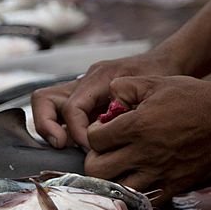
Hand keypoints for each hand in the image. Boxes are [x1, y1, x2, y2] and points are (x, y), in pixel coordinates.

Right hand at [32, 50, 183, 149]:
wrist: (167, 62)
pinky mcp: (82, 100)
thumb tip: (107, 139)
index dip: (76, 131)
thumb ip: (129, 112)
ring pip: (46, 107)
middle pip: (43, 100)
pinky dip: (63, 131)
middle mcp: (83, 81)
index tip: (90, 147)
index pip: (72, 107)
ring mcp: (79, 89)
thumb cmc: (164, 75)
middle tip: (62, 145)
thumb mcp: (152, 93)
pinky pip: (60, 115)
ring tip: (68, 147)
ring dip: (51, 129)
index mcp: (100, 77)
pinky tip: (83, 144)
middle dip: (47, 126)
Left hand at [84, 75, 210, 199]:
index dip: (93, 134)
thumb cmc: (193, 97)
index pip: (93, 140)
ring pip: (117, 188)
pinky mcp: (175, 185)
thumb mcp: (155, 82)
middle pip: (97, 169)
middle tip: (105, 152)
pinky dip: (136, 194)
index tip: (103, 130)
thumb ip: (124, 87)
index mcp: (137, 126)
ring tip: (119, 168)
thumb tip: (106, 97)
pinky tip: (137, 180)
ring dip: (112, 179)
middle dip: (95, 159)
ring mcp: (160, 172)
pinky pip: (145, 200)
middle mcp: (145, 152)